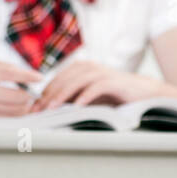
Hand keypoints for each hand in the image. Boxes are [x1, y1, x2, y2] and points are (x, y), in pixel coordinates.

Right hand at [0, 61, 42, 116]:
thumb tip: (24, 74)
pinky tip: (21, 106)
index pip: (8, 74)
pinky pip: (6, 116)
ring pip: (13, 109)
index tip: (39, 77)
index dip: (26, 76)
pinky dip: (17, 111)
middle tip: (35, 91)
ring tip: (29, 99)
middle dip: (29, 95)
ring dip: (26, 105)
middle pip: (14, 96)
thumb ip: (1, 67)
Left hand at [30, 61, 163, 111]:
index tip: (34, 108)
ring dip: (62, 96)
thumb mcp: (88, 96)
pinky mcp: (112, 80)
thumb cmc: (113, 95)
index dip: (44, 94)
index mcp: (78, 68)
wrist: (142, 92)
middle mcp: (87, 67)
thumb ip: (71, 97)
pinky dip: (85, 97)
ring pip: (75, 83)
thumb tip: (47, 107)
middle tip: (38, 110)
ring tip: (51, 108)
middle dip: (48, 96)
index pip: (56, 81)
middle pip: (62, 81)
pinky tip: (77, 107)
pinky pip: (95, 87)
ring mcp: (99, 72)